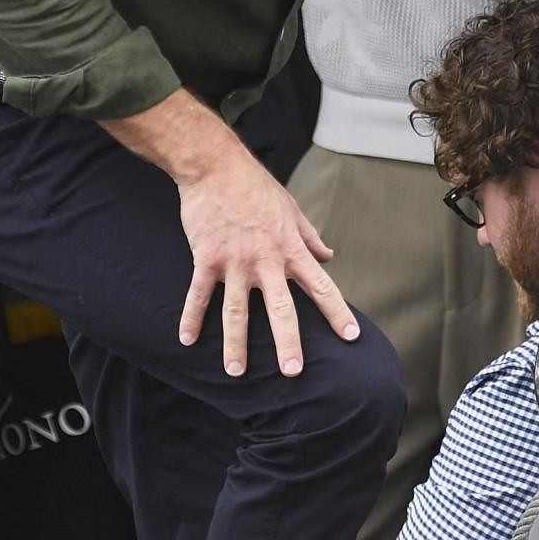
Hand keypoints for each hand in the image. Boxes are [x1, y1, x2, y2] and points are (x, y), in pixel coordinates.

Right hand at [173, 149, 359, 376]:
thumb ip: (309, 237)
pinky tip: (187, 340)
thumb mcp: (291, 209)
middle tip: (293, 371)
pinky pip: (198, 295)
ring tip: (236, 372)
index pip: (321, 286)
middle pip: (281, 309)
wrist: (216, 167)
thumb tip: (328, 256)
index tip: (351, 337)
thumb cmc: (256, 186)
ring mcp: (235, 262)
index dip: (337, 312)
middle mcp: (266, 260)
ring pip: (237, 312)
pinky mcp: (206, 258)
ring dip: (235, 344)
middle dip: (287, 342)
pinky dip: (191, 318)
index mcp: (291, 249)